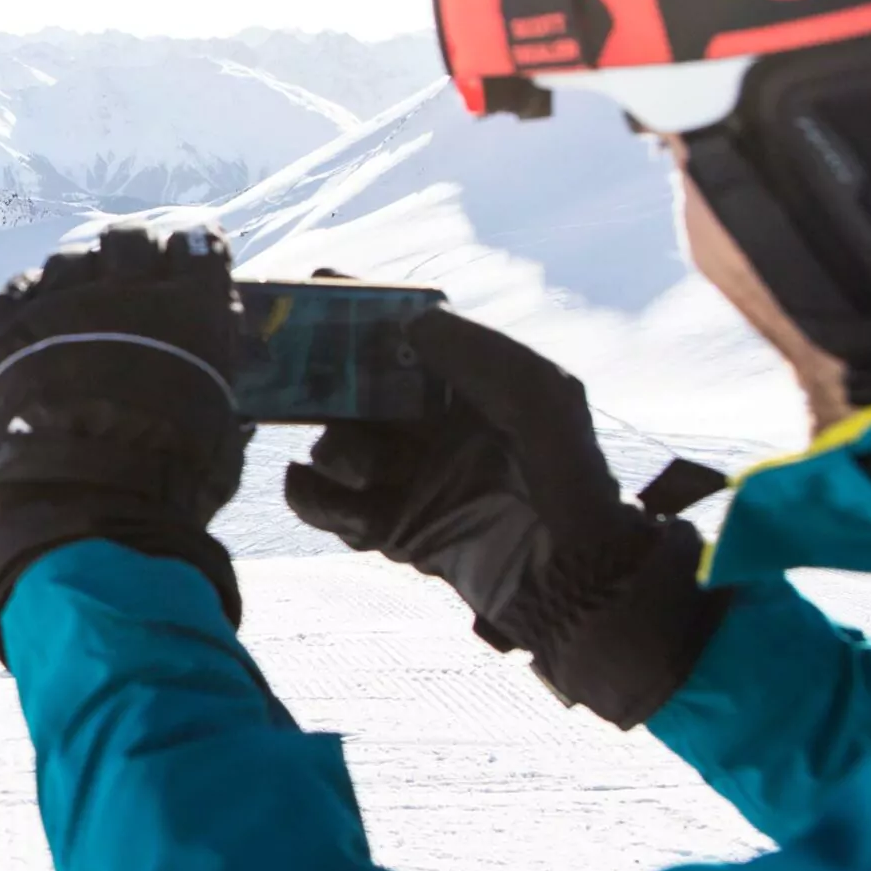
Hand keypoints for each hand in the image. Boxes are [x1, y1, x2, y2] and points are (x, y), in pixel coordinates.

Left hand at [0, 225, 252, 661]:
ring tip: (82, 299)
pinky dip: (34, 296)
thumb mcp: (222, 422)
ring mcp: (62, 303)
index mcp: (192, 306)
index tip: (189, 257)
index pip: (197, 245)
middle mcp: (126, 289)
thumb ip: (216, 374)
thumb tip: (218, 364)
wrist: (90, 503)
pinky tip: (41, 313)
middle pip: (129, 239)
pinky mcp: (10, 328)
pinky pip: (21, 287)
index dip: (194, 249)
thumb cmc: (174, 474)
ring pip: (71, 258)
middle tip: (132, 272)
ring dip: (81, 273)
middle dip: (134, 251)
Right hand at [283, 308, 724, 727]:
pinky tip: (328, 494)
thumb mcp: (538, 397)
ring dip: (336, 450)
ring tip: (366, 469)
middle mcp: (427, 429)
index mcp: (463, 390)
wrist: (569, 579)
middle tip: (301, 378)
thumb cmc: (566, 478)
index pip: (399, 338)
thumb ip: (476, 353)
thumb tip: (409, 322)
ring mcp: (403, 478)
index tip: (320, 291)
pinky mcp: (386, 526)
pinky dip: (310, 495)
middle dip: (320, 381)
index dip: (357, 314)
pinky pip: (321, 503)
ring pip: (331, 445)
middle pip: (349, 389)